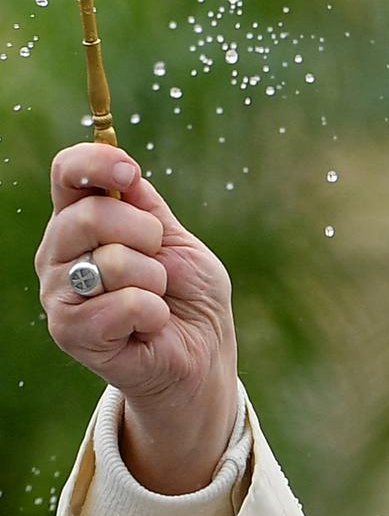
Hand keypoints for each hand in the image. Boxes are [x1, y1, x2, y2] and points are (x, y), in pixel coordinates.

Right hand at [35, 143, 238, 493]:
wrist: (201, 353)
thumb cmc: (188, 295)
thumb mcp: (177, 240)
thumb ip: (146, 207)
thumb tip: (123, 168)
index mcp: (81, 221)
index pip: (67, 173)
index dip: (96, 163)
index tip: (130, 174)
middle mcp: (59, 254)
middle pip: (88, 215)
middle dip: (145, 234)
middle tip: (158, 259)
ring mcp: (59, 294)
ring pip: (110, 262)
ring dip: (153, 280)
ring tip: (156, 298)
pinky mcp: (71, 332)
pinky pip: (125, 304)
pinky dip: (154, 312)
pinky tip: (151, 324)